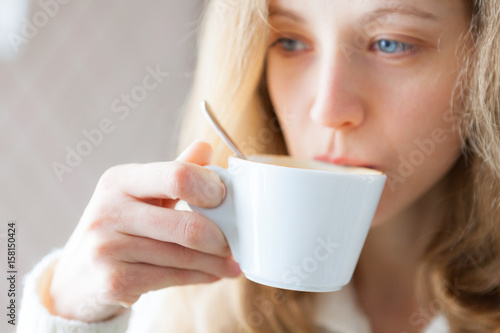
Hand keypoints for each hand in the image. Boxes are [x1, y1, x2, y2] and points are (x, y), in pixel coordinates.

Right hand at [48, 141, 239, 321]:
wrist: (77, 277)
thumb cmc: (116, 229)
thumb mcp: (137, 195)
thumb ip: (173, 173)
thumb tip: (206, 148)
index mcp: (119, 180)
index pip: (177, 176)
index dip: (210, 188)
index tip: (227, 199)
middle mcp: (109, 210)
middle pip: (187, 226)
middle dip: (222, 237)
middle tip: (237, 242)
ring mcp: (108, 247)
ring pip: (184, 256)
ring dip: (217, 262)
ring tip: (232, 263)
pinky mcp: (114, 281)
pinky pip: (173, 278)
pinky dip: (201, 277)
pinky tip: (213, 275)